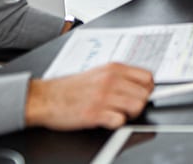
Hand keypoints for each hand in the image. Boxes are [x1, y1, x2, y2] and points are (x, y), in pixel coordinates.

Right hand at [25, 63, 152, 130]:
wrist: (45, 98)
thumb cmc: (69, 88)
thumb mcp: (98, 73)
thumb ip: (119, 77)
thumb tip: (140, 85)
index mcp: (114, 69)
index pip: (148, 77)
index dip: (148, 89)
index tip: (142, 94)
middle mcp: (111, 80)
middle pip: (146, 93)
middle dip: (140, 103)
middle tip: (128, 108)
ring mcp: (104, 97)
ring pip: (138, 106)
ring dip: (131, 114)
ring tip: (118, 114)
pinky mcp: (95, 114)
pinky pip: (120, 121)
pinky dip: (116, 123)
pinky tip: (107, 120)